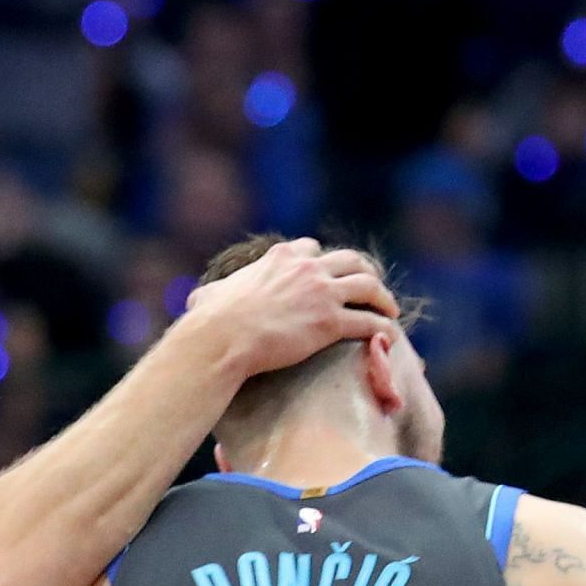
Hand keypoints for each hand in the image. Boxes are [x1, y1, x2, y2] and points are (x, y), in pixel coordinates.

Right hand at [181, 237, 399, 378]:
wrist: (224, 337)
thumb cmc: (211, 321)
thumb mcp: (210, 296)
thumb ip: (212, 293)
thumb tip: (195, 300)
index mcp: (281, 257)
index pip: (312, 247)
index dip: (324, 260)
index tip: (330, 271)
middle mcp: (307, 268)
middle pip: (351, 260)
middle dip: (366, 272)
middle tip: (373, 287)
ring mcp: (322, 293)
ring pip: (368, 286)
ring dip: (383, 298)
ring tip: (390, 311)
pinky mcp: (330, 322)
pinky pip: (368, 321)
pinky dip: (383, 327)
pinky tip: (390, 337)